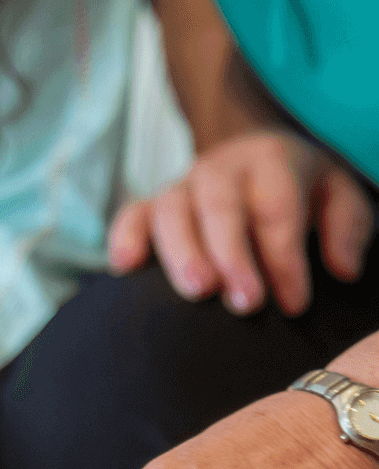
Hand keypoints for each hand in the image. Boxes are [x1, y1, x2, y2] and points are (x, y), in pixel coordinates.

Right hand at [110, 131, 373, 315]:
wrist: (255, 165)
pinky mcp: (149, 207)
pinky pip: (130, 216)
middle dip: (234, 257)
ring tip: (197, 291)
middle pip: (221, 209)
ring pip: (172, 212)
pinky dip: (125, 238)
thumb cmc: (299, 193)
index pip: (277, 209)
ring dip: (183, 253)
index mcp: (271, 160)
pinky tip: (126, 267)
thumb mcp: (338, 198)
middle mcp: (220, 168)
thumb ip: (348, 228)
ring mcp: (180, 187)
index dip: (285, 259)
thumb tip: (342, 269)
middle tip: (246, 303)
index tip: (294, 305)